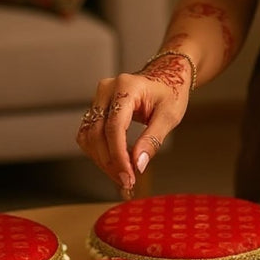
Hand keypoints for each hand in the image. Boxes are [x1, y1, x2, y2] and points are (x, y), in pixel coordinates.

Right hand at [76, 65, 190, 195]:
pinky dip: (99, 153)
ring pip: (89, 137)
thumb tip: (138, 165)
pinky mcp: (96, 108)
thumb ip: (152, 139)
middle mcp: (106, 90)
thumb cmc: (170, 92)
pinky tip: (115, 164)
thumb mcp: (169, 115)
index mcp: (126, 87)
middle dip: (110, 163)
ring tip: (122, 176)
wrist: (165, 76)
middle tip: (127, 182)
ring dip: (103, 161)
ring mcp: (98, 98)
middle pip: (98, 134)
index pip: (114, 126)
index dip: (118, 155)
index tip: (128, 176)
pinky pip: (89, 135)